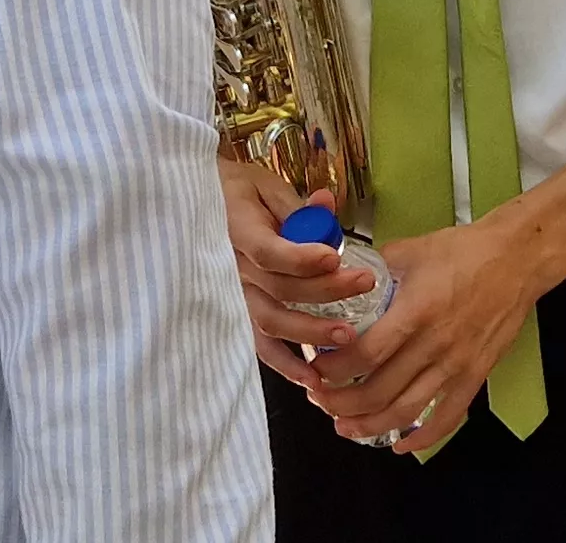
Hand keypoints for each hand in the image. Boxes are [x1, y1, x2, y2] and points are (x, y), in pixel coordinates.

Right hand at [220, 162, 370, 386]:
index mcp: (237, 231)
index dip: (301, 258)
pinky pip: (259, 345)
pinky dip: (285, 364)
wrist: (200, 209)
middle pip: (278, 289)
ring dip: (310, 333)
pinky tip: (312, 379)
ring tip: (346, 336)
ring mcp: (233, 296)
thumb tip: (326, 203)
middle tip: (364, 283)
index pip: (268, 252)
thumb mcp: (265, 186)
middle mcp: (231, 269)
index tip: (334, 257)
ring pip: (270, 321)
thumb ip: (296, 204)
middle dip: (326, 290)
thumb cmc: (239, 195)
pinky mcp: (238, 315)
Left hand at [306, 215, 558, 452]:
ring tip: (346, 426)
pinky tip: (401, 445)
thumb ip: (372, 268)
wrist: (517, 259)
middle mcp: (434, 344)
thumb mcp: (411, 250)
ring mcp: (456, 365)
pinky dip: (423, 438)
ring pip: (407, 411)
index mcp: (415, 311)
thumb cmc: (464, 251)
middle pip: (379, 391)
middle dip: (342, 403)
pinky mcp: (475, 375)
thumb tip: (338, 277)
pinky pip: (447, 418)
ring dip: (371, 425)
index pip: (365, 354)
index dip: (334, 371)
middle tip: (321, 400)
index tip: (316, 370)